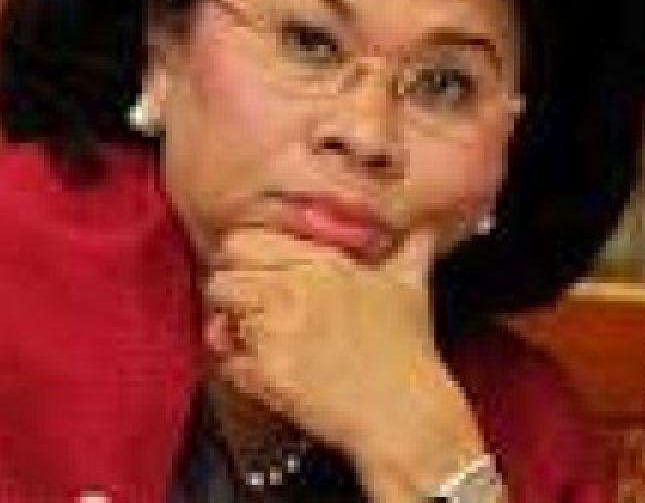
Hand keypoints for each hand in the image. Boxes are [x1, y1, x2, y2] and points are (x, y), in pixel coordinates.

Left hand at [204, 227, 485, 498]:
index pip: (243, 240)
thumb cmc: (408, 356)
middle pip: (221, 277)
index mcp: (321, 262)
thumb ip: (413, 249)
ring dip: (235, 335)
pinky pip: (229, 365)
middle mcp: (294, 288)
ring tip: (265, 347)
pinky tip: (270, 376)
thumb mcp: (411, 287)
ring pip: (219, 320)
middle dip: (231, 298)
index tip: (255, 277)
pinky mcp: (269, 371)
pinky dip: (242, 372)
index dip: (243, 261)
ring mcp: (278, 330)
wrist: (407, 416)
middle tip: (251, 315)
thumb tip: (425, 228)